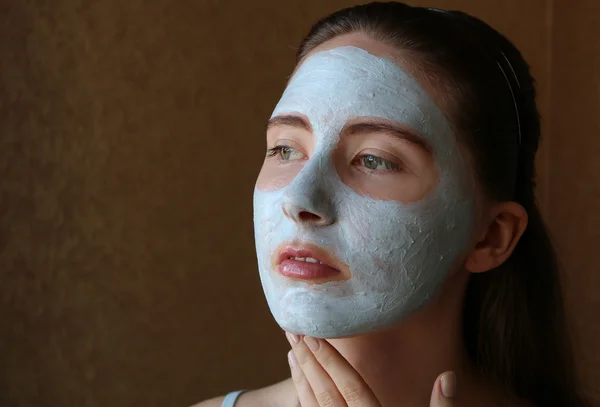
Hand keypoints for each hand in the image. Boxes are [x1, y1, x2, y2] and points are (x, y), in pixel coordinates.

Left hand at [286, 332, 456, 406]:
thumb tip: (448, 375)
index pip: (350, 386)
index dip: (332, 360)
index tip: (314, 336)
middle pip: (326, 392)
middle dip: (309, 361)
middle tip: (294, 333)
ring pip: (313, 405)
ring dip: (301, 377)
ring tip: (292, 352)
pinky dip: (302, 398)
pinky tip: (300, 384)